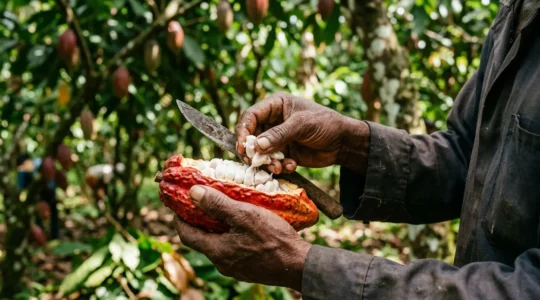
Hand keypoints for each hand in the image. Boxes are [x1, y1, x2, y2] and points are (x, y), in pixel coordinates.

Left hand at [174, 185, 311, 290]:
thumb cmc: (274, 239)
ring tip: (222, 210)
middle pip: (201, 240)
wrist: (299, 265)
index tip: (178, 203)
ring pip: (217, 245)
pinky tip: (241, 225)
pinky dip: (229, 236)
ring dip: (215, 228)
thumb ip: (217, 204)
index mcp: (217, 251)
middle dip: (198, 221)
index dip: (179, 218)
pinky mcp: (248, 269)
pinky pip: (232, 250)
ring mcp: (236, 268)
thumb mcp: (245, 215)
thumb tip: (192, 192)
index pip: (186, 235)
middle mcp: (222, 263)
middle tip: (201, 203)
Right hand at [235, 92, 369, 173]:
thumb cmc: (326, 124)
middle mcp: (273, 121)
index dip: (243, 131)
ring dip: (266, 162)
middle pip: (251, 136)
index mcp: (275, 105)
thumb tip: (256, 145)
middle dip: (253, 151)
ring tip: (278, 167)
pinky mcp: (283, 152)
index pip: (250, 116)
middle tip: (256, 163)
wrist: (344, 143)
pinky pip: (272, 161)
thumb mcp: (302, 125)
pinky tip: (292, 165)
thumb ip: (279, 134)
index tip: (243, 147)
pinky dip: (278, 166)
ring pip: (260, 152)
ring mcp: (277, 138)